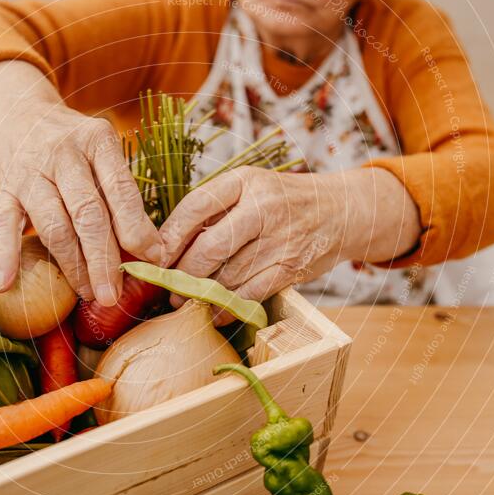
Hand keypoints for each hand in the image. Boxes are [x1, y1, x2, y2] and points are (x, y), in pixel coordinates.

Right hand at [0, 61, 161, 305]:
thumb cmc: (76, 147)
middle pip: (87, 213)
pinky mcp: (5, 188)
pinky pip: (3, 225)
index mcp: (97, 142)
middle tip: (113, 293)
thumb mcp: (103, 156)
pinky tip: (5, 283)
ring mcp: (31, 171)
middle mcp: (63, 154)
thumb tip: (149, 252)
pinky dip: (5, 255)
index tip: (152, 260)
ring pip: (52, 224)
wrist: (22, 115)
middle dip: (103, 259)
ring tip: (88, 293)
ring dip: (71, 265)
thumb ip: (122, 197)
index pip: (120, 190)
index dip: (137, 229)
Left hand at [160, 166, 420, 322]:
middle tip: (168, 286)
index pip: (195, 208)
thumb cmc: (281, 201)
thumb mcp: (248, 188)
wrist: (339, 211)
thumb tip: (165, 245)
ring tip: (185, 300)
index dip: (169, 237)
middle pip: (209, 248)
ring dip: (201, 294)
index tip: (154, 258)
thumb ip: (213, 210)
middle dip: (183, 273)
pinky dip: (226, 308)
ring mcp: (280, 239)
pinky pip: (249, 294)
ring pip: (228, 276)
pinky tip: (212, 313)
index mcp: (244, 181)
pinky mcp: (291, 268)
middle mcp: (263, 207)